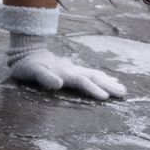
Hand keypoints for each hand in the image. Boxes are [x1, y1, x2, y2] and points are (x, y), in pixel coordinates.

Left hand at [7, 33, 125, 99]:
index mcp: (64, 72)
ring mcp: (73, 69)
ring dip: (109, 82)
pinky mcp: (73, 70)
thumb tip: (59, 83)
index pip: (82, 81)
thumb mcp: (32, 72)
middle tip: (123, 93)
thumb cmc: (27, 66)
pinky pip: (91, 73)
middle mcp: (72, 70)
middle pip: (93, 77)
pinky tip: (111, 80)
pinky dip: (103, 77)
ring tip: (122, 89)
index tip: (105, 97)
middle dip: (108, 85)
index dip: (93, 89)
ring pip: (95, 75)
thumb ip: (45, 77)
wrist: (26, 52)